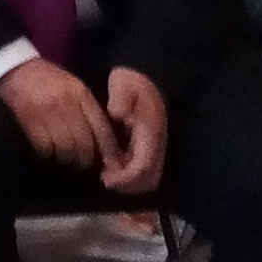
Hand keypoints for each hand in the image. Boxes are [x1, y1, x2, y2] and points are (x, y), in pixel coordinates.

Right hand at [0, 57, 112, 170]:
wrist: (14, 68)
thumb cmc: (46, 79)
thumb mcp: (72, 86)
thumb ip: (87, 107)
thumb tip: (105, 137)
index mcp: (80, 93)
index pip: (100, 127)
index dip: (108, 149)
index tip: (111, 163)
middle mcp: (66, 102)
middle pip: (84, 142)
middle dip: (86, 158)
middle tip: (84, 163)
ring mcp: (46, 112)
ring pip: (66, 148)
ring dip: (67, 158)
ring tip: (66, 159)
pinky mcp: (28, 120)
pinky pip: (45, 146)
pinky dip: (49, 153)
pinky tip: (49, 151)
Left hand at [98, 69, 169, 195]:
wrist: (145, 76)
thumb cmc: (131, 82)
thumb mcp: (124, 84)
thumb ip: (121, 98)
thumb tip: (117, 112)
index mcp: (151, 132)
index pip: (144, 166)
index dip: (126, 178)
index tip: (106, 179)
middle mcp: (157, 144)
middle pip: (150, 179)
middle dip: (129, 186)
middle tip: (105, 180)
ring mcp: (154, 147)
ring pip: (149, 178)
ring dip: (130, 183)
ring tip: (107, 177)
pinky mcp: (149, 148)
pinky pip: (144, 170)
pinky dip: (130, 176)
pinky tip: (112, 169)